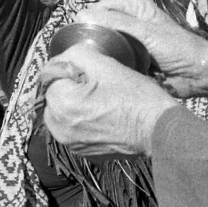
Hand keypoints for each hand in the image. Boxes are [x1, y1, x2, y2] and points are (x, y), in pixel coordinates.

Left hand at [40, 48, 177, 156]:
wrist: (158, 130)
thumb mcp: (107, 65)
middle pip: (52, 96)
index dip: (67, 66)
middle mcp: (59, 128)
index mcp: (61, 104)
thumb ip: (77, 54)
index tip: (88, 66)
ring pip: (61, 113)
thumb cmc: (136, 96)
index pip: (49, 75)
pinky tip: (102, 112)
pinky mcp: (83, 152)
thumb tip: (62, 57)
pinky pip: (72, 129)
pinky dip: (81, 119)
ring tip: (99, 96)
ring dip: (72, 102)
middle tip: (95, 80)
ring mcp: (70, 144)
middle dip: (67, 85)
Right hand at [75, 0, 207, 96]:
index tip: (70, 31)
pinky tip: (97, 72)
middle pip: (102, 26)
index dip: (87, 17)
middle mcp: (132, 23)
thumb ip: (117, 23)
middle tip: (73, 50)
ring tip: (81, 62)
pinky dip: (108, 64)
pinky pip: (115, 60)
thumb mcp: (146, 32)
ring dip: (98, 52)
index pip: (102, 7)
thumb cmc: (178, 48)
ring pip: (107, 44)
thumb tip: (83, 14)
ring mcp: (132, 42)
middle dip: (89, 36)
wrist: (199, 74)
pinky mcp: (134, 60)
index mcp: (136, 8)